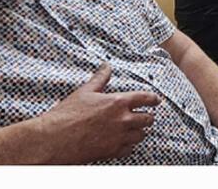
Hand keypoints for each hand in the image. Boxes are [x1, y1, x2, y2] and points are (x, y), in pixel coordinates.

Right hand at [33, 67, 161, 163]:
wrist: (60, 138)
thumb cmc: (71, 114)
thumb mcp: (86, 91)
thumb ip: (100, 78)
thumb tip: (107, 66)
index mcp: (117, 102)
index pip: (143, 99)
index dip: (153, 99)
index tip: (157, 99)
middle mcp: (123, 120)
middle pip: (146, 119)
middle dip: (149, 116)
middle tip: (148, 115)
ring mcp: (119, 138)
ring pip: (140, 135)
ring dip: (141, 131)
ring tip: (139, 128)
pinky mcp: (114, 152)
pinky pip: (130, 149)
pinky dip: (131, 144)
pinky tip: (127, 142)